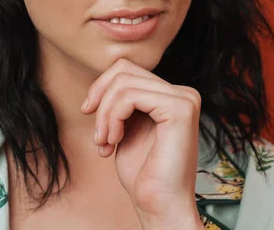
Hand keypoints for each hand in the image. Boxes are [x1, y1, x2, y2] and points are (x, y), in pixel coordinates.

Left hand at [80, 58, 203, 229]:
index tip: (88, 114)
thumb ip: (121, 100)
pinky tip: (114, 140)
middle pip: (123, 70)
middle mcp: (183, 92)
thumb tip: (104, 78)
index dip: (101, 88)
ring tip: (104, 142)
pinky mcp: (180, 108)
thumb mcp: (125, 126)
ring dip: (104, 115)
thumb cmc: (142, 172)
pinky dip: (112, 117)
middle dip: (100, 100)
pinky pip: (130, 95)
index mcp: (171, 95)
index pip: (126, 69)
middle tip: (98, 134)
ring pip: (123, 82)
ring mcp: (184, 98)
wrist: (158, 204)